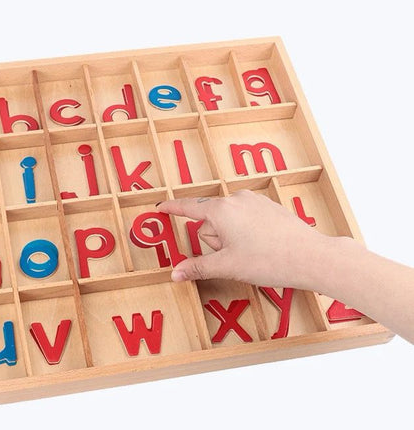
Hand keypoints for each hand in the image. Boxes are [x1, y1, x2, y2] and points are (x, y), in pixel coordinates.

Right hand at [158, 190, 340, 289]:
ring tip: (251, 253)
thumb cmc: (270, 260)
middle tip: (232, 257)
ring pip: (229, 219)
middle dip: (214, 240)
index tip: (160, 207)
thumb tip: (176, 273)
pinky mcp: (268, 206)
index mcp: (221, 210)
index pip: (188, 207)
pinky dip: (246, 232)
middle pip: (210, 219)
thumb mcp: (228, 266)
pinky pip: (246, 217)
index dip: (172, 208)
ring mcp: (254, 201)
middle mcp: (236, 199)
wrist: (310, 256)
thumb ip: (198, 267)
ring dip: (230, 236)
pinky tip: (261, 246)